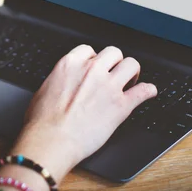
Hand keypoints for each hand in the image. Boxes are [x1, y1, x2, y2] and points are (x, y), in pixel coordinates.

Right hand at [11, 45, 156, 182]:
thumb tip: (63, 84)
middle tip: (114, 73)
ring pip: (131, 65)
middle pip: (113, 53)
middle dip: (114, 62)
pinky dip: (148, 91)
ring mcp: (108, 86)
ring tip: (130, 81)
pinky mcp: (121, 105)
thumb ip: (59, 80)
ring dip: (132, 72)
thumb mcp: (44, 89)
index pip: (89, 50)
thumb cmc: (42, 121)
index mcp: (70, 64)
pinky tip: (148, 92)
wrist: (52, 140)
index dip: (94, 58)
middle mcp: (92, 70)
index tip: (95, 66)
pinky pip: (143, 91)